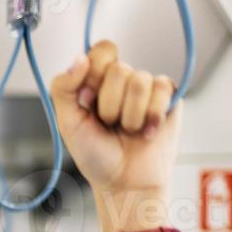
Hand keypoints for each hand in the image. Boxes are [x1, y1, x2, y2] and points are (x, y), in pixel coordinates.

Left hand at [49, 39, 181, 199]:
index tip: (87, 101)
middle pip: (119, 69)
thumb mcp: (68, 123)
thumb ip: (64, 88)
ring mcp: (145, 87)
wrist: (125, 181)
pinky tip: (146, 132)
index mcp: (95, 81)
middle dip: (109, 105)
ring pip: (140, 81)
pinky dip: (151, 116)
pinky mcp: (167, 96)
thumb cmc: (95, 155)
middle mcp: (121, 80)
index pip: (101, 51)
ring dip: (129, 116)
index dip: (95, 75)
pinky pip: (162, 88)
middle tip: (108, 124)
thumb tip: (80, 58)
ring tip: (127, 130)